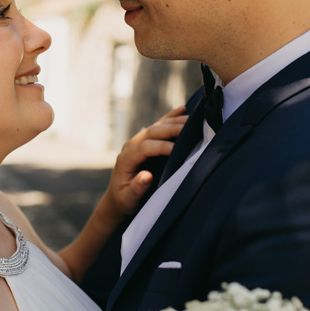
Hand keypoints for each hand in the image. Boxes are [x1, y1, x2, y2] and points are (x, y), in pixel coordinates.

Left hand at [100, 106, 187, 222]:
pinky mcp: (144, 142)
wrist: (118, 198)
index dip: (160, 147)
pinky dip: (170, 117)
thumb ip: (136, 188)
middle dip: (170, 129)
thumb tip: (146, 176)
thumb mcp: (128, 199)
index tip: (176, 150)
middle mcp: (130, 146)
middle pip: (151, 132)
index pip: (145, 147)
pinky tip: (182, 109)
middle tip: (189, 128)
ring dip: (173, 121)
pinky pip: (158, 126)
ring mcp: (137, 142)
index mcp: (125, 159)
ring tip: (191, 119)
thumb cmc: (125, 200)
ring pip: (156, 126)